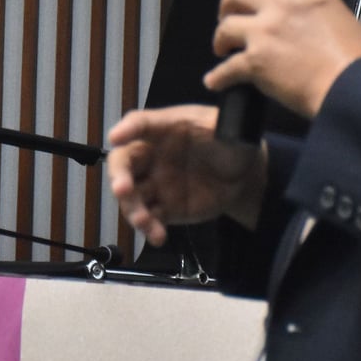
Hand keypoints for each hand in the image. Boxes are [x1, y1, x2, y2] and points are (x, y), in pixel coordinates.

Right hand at [107, 105, 267, 245]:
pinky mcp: (165, 208)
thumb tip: (221, 123)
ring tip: (144, 221)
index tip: (116, 137)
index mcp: (163, 129)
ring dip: (132, 209)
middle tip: (122, 189)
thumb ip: (221, 124)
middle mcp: (151, 155)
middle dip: (118, 176)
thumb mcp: (225, 127)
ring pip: (132, 196)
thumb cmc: (230, 142)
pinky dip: (149, 229)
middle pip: (123, 163)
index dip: (126, 129)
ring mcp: (155, 183)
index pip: (139, 124)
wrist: (245, 176)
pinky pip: (150, 219)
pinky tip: (158, 236)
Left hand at [205, 0, 360, 114]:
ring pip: (226, 27)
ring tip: (223, 48)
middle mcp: (280, 4)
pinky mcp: (256, 61)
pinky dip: (219, 77)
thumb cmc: (355, 58)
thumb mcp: (334, 12)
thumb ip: (306, 6)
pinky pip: (227, 68)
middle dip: (226, 5)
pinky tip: (216, 81)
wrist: (355, 87)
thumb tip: (288, 14)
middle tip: (227, 16)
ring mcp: (265, 32)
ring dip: (220, 38)